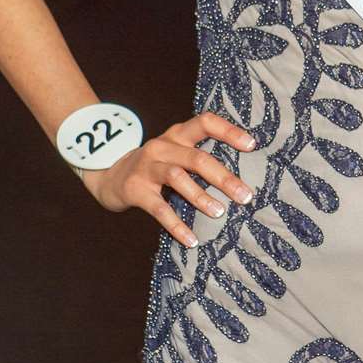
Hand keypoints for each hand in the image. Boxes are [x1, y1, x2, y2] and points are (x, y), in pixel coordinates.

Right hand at [80, 111, 256, 245]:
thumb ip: (200, 157)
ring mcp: (146, 167)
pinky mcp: (135, 190)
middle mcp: (162, 146)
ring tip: (219, 213)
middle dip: (223, 177)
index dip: (229, 131)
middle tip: (246, 196)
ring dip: (200, 196)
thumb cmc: (156, 167)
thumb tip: (242, 178)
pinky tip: (191, 240)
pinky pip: (158, 208)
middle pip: (196, 158)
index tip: (252, 145)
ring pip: (177, 177)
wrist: (110, 177)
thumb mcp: (175, 153)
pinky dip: (176, 225)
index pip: (205, 122)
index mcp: (177, 134)